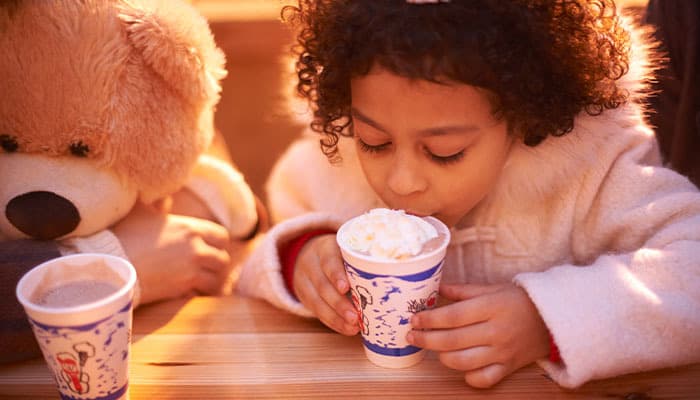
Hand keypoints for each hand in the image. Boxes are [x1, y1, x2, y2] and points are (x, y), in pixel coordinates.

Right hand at [112, 202, 231, 303]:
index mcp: (191, 228)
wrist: (108, 263)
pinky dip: (196, 294)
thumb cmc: (122, 234)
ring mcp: (190, 271)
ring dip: (209, 281)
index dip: (217, 242)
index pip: (222, 235)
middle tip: (206, 268)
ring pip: (216, 280)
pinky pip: (199, 294)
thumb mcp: (140, 210)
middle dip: (216, 264)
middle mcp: (196, 249)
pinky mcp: (181, 290)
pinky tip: (186, 292)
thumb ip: (158, 202)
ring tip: (200, 282)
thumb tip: (165, 196)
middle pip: (223, 259)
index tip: (209, 247)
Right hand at [293, 234, 359, 334]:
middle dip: (339, 304)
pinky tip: (346, 329)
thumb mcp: (346, 248)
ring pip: (317, 301)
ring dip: (336, 317)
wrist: (308, 254)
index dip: (336, 275)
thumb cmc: (338, 253)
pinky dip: (332, 322)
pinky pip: (316, 311)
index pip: (329, 261)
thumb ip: (363, 259)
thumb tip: (392, 276)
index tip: (346, 288)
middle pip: (323, 285)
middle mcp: (311, 264)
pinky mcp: (304, 296)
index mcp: (325, 248)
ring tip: (353, 327)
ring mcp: (304, 281)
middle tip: (356, 317)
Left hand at [407, 283, 549, 387]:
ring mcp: (502, 352)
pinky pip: (483, 379)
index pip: (453, 316)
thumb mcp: (493, 289)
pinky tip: (459, 365)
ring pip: (463, 362)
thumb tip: (437, 288)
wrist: (553, 320)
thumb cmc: (519, 301)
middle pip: (453, 340)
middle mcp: (496, 331)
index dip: (430, 319)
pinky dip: (467, 376)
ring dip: (441, 356)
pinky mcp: (508, 368)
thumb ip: (464, 291)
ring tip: (432, 348)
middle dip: (427, 339)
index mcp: (491, 308)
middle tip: (412, 335)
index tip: (415, 319)